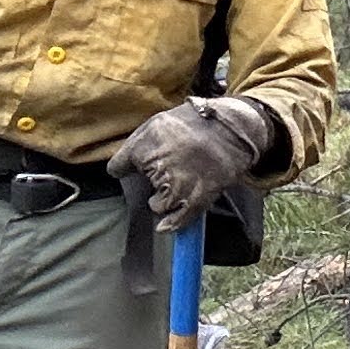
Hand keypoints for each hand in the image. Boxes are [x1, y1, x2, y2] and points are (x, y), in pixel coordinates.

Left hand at [109, 92, 275, 226]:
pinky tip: (166, 226)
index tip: (130, 168)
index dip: (125, 167)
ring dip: (163, 200)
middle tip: (169, 168)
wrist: (232, 128)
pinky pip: (178, 219)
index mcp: (146, 144)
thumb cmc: (194, 123)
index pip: (117, 167)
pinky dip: (172, 223)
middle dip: (152, 180)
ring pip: (158, 206)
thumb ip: (136, 144)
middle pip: (142, 187)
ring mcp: (179, 184)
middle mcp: (159, 165)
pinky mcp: (198, 197)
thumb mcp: (158, 122)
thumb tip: (117, 169)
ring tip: (178, 186)